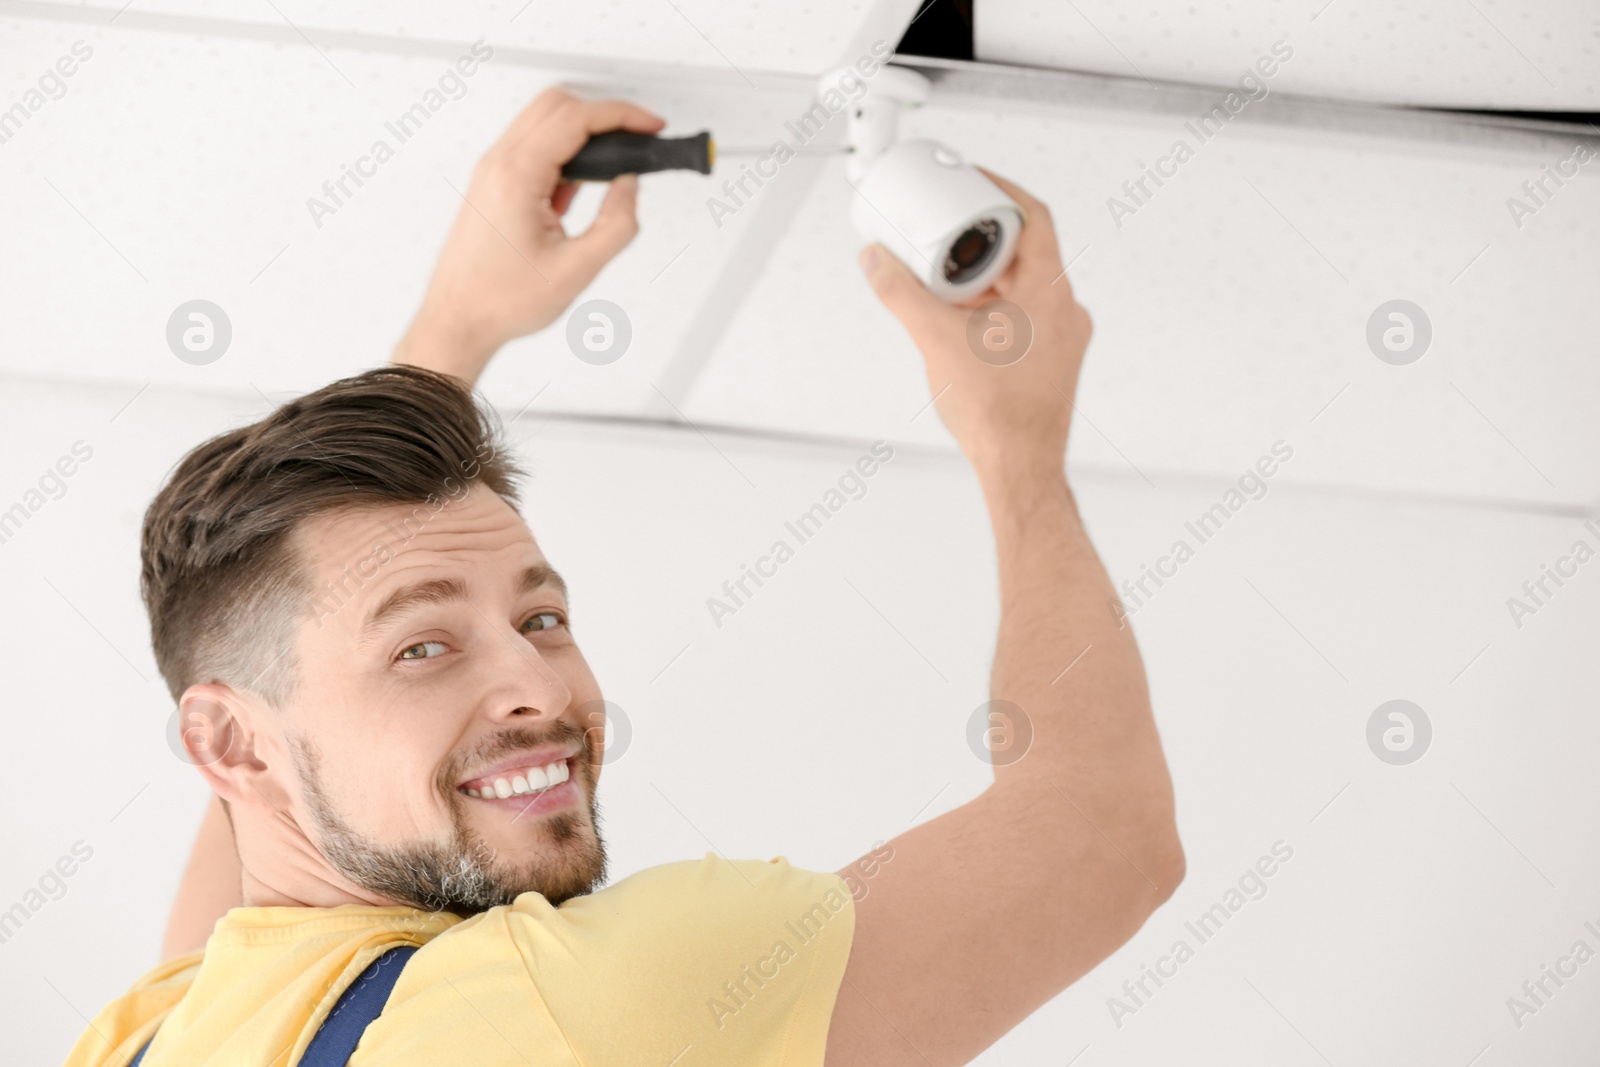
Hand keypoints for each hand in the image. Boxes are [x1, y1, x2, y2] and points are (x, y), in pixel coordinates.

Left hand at [393, 87, 665, 382]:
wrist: (458, 320)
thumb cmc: (500, 301)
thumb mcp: (577, 270)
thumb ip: (616, 224)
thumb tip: (630, 186)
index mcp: (516, 176)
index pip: (576, 118)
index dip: (622, 115)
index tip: (649, 126)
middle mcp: (498, 164)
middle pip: (557, 104)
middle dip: (604, 114)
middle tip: (636, 137)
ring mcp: (492, 170)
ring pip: (543, 120)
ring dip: (582, 132)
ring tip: (612, 167)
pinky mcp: (493, 182)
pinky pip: (533, 146)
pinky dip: (563, 152)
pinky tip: (579, 187)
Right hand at [859, 169, 1091, 476]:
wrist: (1019, 468)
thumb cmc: (997, 413)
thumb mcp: (935, 339)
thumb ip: (900, 292)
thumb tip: (876, 259)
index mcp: (1051, 292)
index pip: (1034, 216)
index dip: (1000, 190)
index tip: (972, 180)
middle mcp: (1065, 311)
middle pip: (1024, 251)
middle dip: (979, 238)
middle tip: (945, 227)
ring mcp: (1062, 338)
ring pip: (1021, 286)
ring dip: (982, 277)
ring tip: (942, 276)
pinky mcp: (1051, 361)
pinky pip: (1022, 316)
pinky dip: (990, 307)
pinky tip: (958, 319)